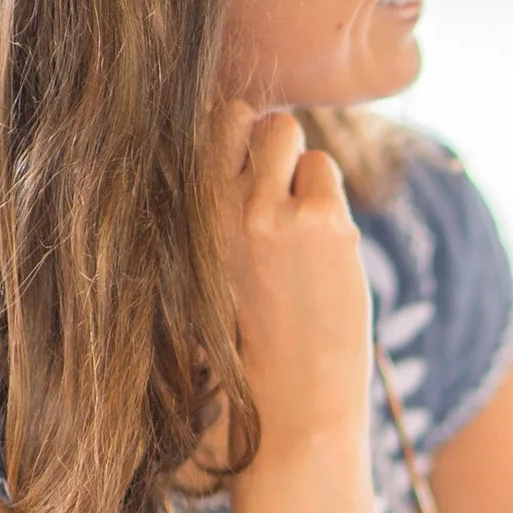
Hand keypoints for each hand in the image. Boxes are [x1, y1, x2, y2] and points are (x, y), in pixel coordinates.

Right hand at [216, 103, 372, 442]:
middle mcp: (216, 203)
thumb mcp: (210, 263)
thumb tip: (244, 134)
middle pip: (246, 116)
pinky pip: (326, 168)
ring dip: (302, 172)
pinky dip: (330, 199)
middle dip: (266, 143)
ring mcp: (269, 208)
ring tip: (301, 231)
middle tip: (278, 200)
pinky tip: (324, 247)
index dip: (231, 139)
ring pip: (289, 133)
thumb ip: (217, 205)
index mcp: (183, 215)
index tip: (244, 176)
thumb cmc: (252, 335)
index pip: (203, 125)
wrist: (293, 397)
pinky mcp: (321, 219)